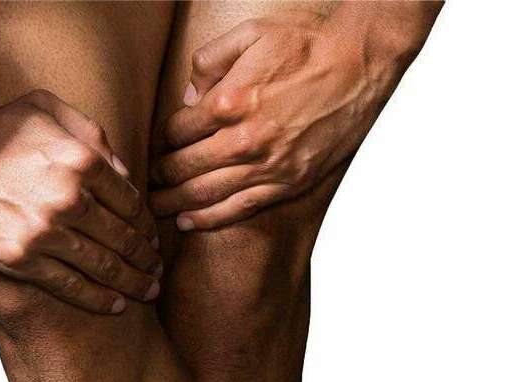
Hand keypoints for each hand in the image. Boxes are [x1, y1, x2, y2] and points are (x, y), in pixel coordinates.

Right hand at [0, 89, 160, 314]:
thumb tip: (121, 169)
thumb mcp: (42, 108)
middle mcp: (69, 199)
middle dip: (146, 257)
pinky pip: (72, 286)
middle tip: (156, 269)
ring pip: (104, 266)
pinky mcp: (24, 261)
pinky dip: (99, 299)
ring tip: (146, 291)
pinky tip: (117, 305)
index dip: (146, 223)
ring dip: (132, 282)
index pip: (130, 201)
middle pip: (124, 237)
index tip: (152, 236)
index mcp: (80, 160)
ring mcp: (46, 234)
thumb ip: (88, 132)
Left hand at [150, 2, 440, 229]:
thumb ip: (210, 62)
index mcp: (230, 102)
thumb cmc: (307, 44)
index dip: (163, 140)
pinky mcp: (286, 184)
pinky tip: (187, 221)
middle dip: (160, 177)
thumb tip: (189, 98)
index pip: (178, 131)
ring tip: (155, 208)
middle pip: (184, 168)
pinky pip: (238, 210)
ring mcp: (266, 167)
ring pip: (205, 195)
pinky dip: (208, 219)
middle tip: (146, 183)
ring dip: (174, 203)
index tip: (158, 146)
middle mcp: (244, 140)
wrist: (360, 65)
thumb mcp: (251, 34)